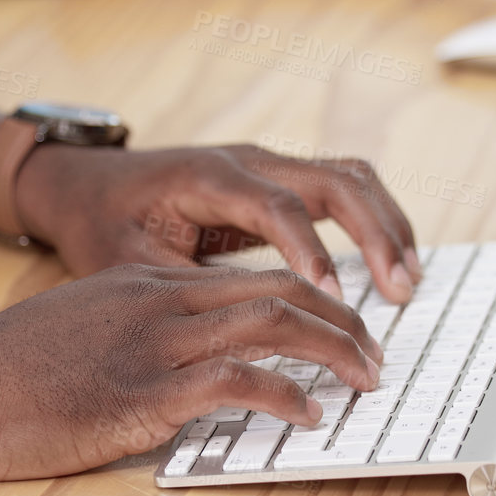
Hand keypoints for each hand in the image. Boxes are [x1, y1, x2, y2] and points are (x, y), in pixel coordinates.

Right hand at [0, 264, 385, 480]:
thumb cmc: (5, 368)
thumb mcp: (82, 326)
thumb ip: (136, 329)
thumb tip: (184, 360)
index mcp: (149, 284)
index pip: (254, 276)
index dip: (313, 299)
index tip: (345, 328)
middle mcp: (160, 302)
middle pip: (280, 290)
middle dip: (342, 321)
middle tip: (376, 355)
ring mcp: (151, 344)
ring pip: (271, 324)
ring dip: (333, 351)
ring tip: (365, 380)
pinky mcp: (139, 392)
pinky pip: (233, 380)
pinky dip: (284, 394)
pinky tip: (306, 415)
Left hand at [14, 143, 421, 302]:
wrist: (87, 183)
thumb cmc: (103, 222)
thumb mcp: (128, 263)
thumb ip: (184, 290)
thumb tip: (235, 335)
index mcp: (208, 177)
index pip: (276, 206)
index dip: (310, 249)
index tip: (334, 297)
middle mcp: (248, 161)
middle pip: (333, 181)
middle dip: (374, 233)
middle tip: (400, 290)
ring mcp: (267, 165)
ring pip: (349, 177)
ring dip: (385, 224)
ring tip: (408, 280)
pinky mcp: (277, 179)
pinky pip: (339, 189)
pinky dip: (372, 221)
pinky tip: (389, 264)